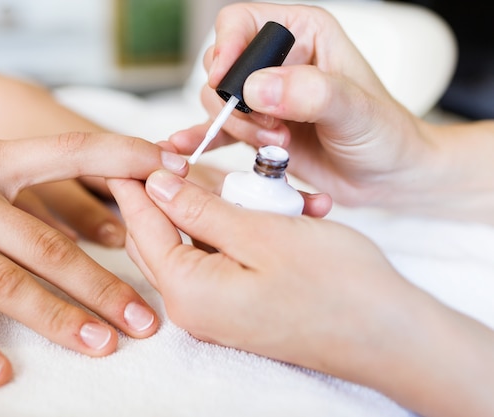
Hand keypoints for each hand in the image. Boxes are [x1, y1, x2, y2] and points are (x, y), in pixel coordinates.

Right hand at [0, 128, 187, 385]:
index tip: (168, 169)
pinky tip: (1, 372)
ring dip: (56, 318)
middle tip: (142, 317)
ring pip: (1, 281)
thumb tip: (84, 224)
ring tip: (99, 344)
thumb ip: (20, 189)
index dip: (121, 157)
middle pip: (44, 244)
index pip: (67, 151)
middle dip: (100, 284)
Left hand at [110, 169, 493, 416]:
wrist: (391, 337)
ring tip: (257, 180)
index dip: (134, 181)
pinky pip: (224, 255)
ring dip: (221, 207)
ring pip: (196, 240)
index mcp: (189, 291)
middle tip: (190, 155)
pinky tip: (278, 208)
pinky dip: (243, 228)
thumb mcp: (263, 234)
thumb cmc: (338, 287)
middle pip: (163, 234)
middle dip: (177, 191)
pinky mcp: (238, 303)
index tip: (126, 151)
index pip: (142, 225)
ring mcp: (217, 308)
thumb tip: (157, 186)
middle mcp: (194, 306)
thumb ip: (201, 210)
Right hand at [169, 3, 434, 208]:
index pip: (242, 23)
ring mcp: (266, 98)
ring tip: (275, 146)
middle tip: (270, 127)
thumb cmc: (385, 134)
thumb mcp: (356, 110)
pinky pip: (221, 130)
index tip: (228, 82)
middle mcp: (279, 61)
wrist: (388, 176)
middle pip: (223, 65)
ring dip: (236, 127)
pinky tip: (190, 146)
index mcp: (303, 34)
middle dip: (236, 101)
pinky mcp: (258, 129)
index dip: (227, 48)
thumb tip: (258, 87)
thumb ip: (312, 92)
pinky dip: (206, 138)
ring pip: (219, 101)